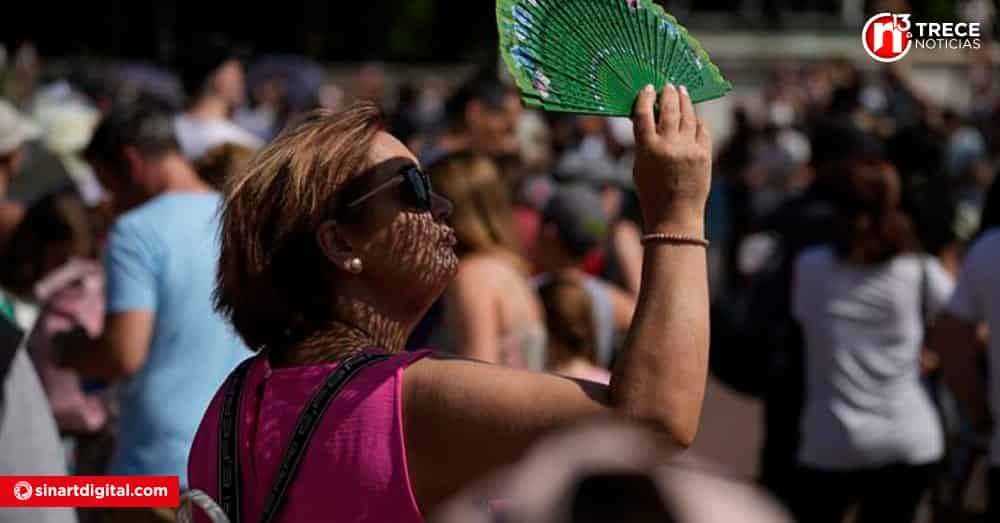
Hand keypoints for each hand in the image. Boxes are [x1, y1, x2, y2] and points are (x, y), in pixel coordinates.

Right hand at [632, 84, 711, 234]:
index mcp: (647, 148)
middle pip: (668, 109)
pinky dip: (697, 121)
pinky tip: (693, 117)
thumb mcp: (639, 166)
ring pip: (687, 115)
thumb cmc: (652, 192)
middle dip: (668, 94)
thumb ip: (644, 142)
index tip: (647, 88)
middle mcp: (668, 145)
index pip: (643, 114)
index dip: (645, 98)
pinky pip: (701, 129)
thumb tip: (650, 118)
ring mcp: (688, 149)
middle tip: (668, 86)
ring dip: (684, 101)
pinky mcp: (704, 154)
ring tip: (682, 92)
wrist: (674, 215)